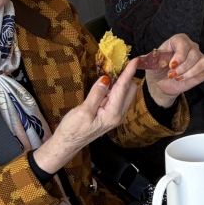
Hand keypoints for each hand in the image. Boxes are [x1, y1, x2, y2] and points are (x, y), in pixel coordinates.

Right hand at [33, 57, 140, 172]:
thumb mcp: (83, 111)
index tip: (136, 60)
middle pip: (130, 90)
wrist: (67, 144)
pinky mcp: (112, 115)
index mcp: (113, 113)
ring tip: (108, 74)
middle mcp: (119, 115)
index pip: (123, 88)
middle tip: (115, 66)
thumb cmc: (72, 129)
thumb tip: (106, 78)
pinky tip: (105, 86)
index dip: (129, 73)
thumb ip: (96, 94)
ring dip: (121, 82)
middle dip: (126, 77)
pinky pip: (119, 98)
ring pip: (126, 93)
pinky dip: (116, 89)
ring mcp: (117, 115)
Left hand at [144, 33, 203, 107]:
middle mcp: (190, 47)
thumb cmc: (155, 70)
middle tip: (172, 75)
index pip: (183, 42)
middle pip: (194, 53)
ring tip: (180, 78)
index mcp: (177, 41)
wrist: (160, 84)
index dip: (180, 54)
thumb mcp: (149, 64)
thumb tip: (139, 59)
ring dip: (191, 72)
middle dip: (183, 67)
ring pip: (203, 61)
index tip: (172, 66)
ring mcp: (199, 58)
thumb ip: (148, 59)